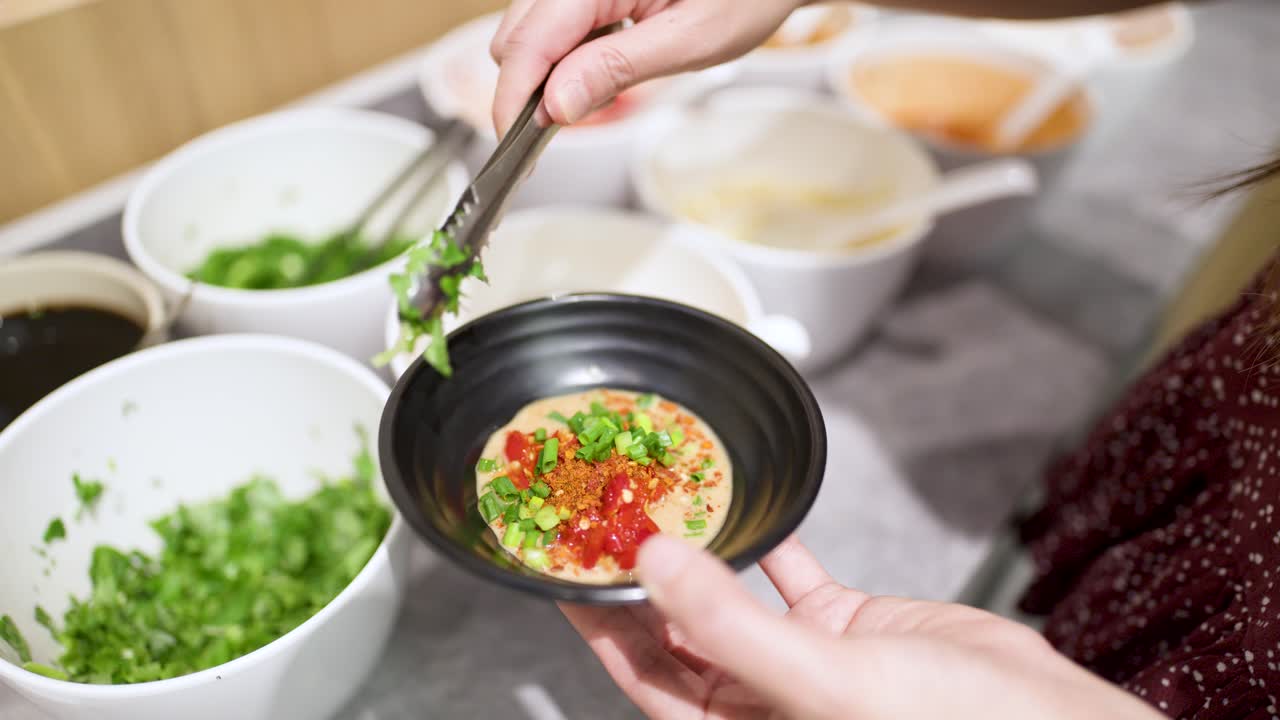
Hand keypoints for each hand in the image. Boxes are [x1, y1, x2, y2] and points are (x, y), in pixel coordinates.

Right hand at [488, 0, 801, 134]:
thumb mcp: (689, 40)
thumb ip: (616, 69)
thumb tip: (556, 106)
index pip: (528, 44)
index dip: (512, 101)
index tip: (518, 149)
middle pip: (515, 38)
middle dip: (526, 91)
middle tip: (560, 132)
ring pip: (526, 33)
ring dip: (542, 76)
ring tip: (585, 100)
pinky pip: (552, 25)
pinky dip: (560, 58)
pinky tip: (593, 71)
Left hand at [561, 535, 1161, 719]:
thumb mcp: (824, 683)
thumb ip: (732, 627)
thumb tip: (655, 564)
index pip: (644, 674)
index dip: (600, 622)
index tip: (566, 568)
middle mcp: (761, 698)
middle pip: (676, 632)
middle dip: (641, 577)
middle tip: (604, 517)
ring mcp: (802, 659)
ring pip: (728, 596)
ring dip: (697, 550)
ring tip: (658, 500)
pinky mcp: (846, 623)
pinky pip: (792, 573)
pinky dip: (770, 539)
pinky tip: (747, 504)